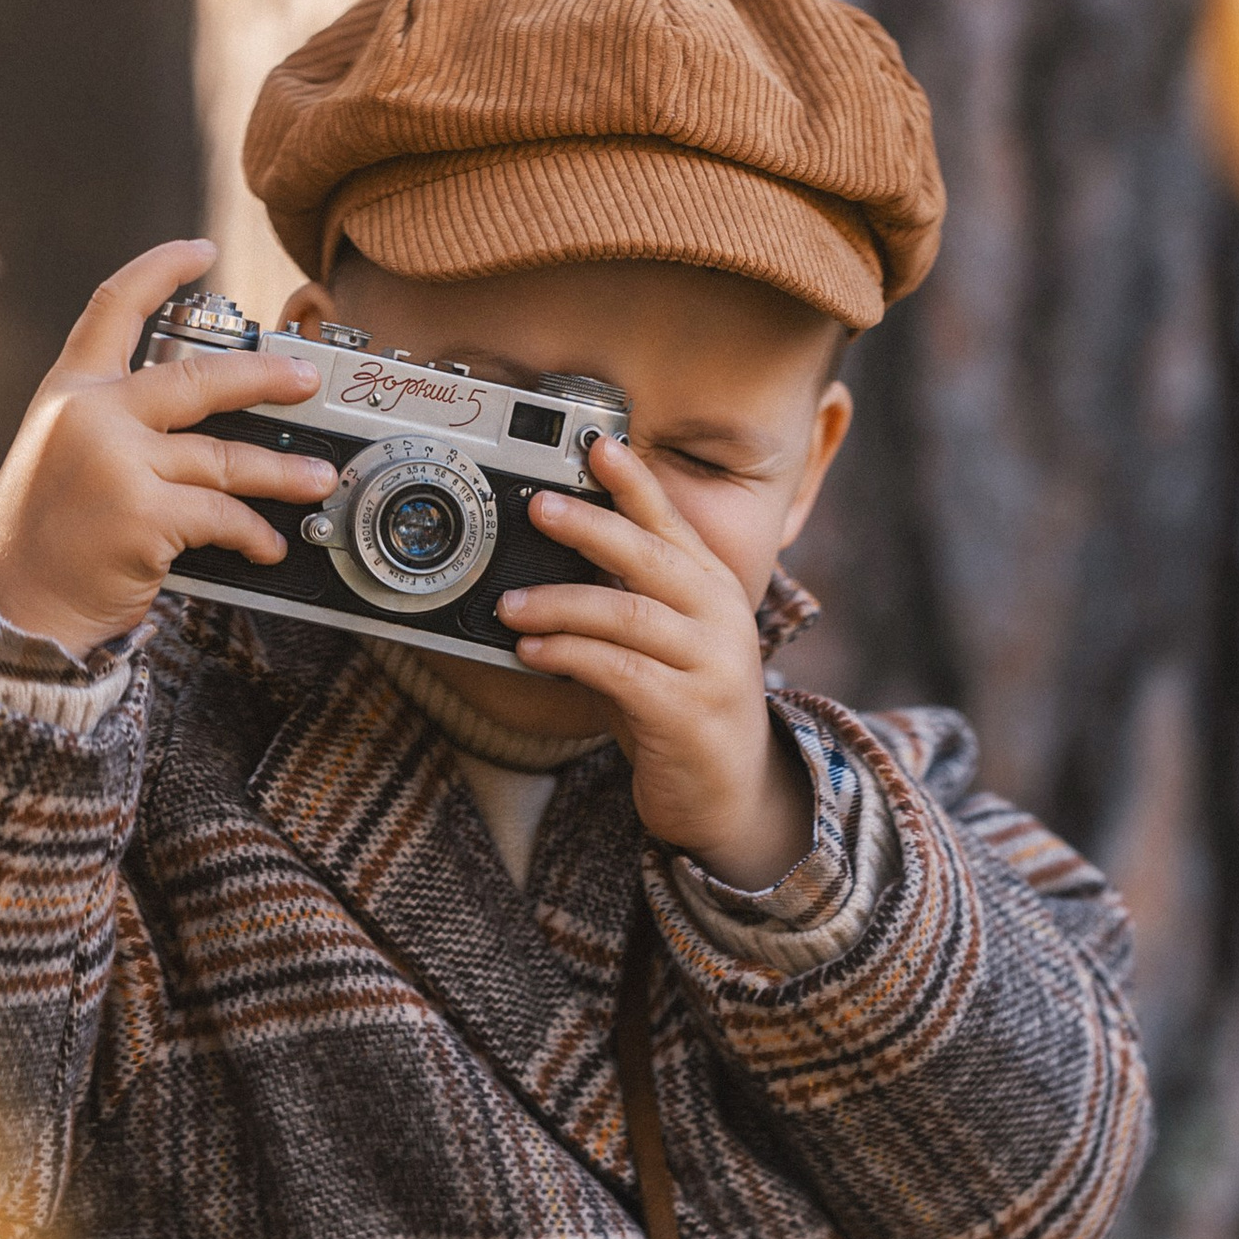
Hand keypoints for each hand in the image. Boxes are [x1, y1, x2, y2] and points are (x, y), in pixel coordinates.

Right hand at [0, 240, 332, 658]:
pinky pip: (221, 517)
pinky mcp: (143, 517)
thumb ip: (117, 423)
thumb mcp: (62, 454)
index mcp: (69, 391)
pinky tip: (266, 545)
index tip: (199, 250)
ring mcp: (118, 466)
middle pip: (198, 378)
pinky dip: (253, 533)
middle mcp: (92, 417)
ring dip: (282, 472)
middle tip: (306, 379)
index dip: (160, 269)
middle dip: (266, 376)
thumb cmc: (43, 537)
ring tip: (316, 477)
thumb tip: (208, 417)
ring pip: (225, 457)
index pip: (114, 306)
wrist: (12, 608)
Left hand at [498, 435, 810, 888]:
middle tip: (537, 506)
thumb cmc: (681, 707)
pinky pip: (618, 670)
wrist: (729, 793)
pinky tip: (532, 650)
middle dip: (589, 525)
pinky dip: (569, 654)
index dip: (636, 481)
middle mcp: (720, 616)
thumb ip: (626, 599)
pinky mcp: (686, 712)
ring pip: (627, 613)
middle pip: (650, 555)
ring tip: (509, 603)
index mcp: (713, 587)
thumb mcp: (661, 641)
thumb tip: (551, 561)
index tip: (598, 445)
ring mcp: (709, 664)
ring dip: (559, 603)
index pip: (672, 522)